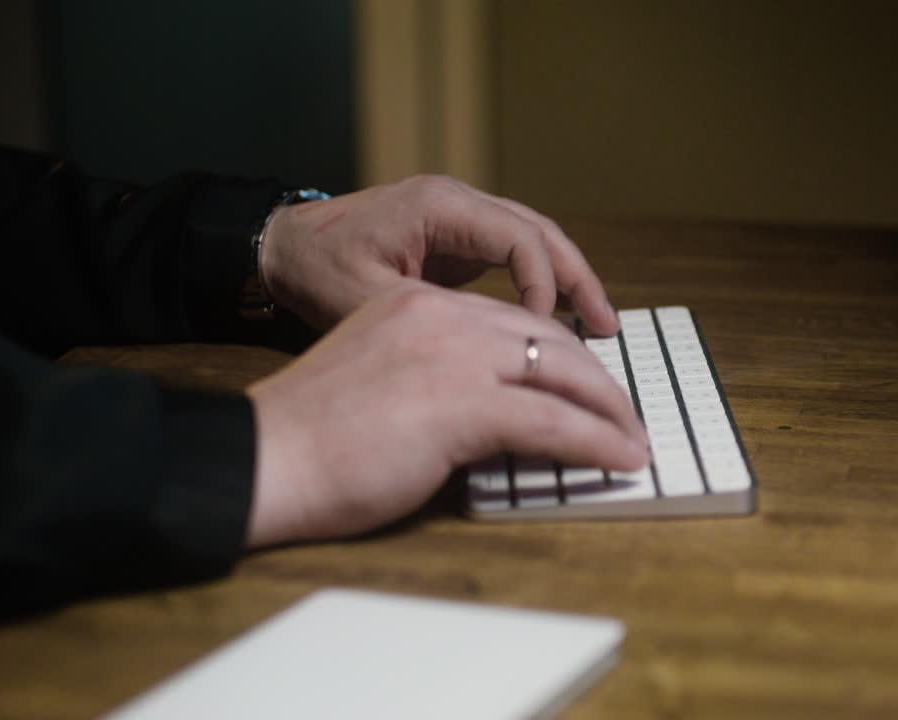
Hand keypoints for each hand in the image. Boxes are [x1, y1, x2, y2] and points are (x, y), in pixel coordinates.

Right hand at [244, 282, 649, 546]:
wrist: (265, 457)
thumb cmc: (310, 437)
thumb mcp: (378, 379)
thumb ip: (431, 375)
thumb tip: (483, 409)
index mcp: (418, 304)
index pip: (513, 322)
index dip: (558, 354)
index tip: (582, 384)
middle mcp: (442, 316)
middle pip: (549, 339)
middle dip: (597, 380)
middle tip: (622, 413)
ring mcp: (455, 356)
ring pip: (564, 373)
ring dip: (609, 411)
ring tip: (632, 439)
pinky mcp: (463, 403)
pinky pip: (555, 421)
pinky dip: (598, 442)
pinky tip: (621, 458)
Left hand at [260, 175, 619, 334]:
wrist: (275, 248)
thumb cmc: (311, 270)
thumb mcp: (365, 300)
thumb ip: (431, 318)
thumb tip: (492, 353)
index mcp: (439, 206)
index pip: (520, 240)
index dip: (544, 289)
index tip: (547, 338)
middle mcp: (457, 202)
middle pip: (541, 233)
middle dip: (578, 280)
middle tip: (607, 327)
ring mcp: (457, 218)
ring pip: (532, 242)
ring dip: (565, 281)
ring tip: (597, 326)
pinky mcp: (453, 239)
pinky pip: (511, 256)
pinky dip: (537, 285)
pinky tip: (553, 322)